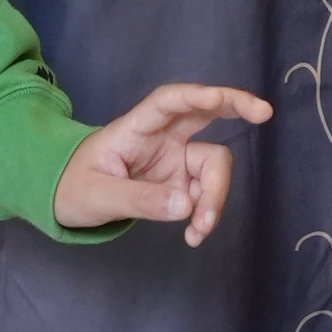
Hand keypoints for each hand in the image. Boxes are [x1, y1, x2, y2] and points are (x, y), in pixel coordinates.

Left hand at [55, 81, 271, 244]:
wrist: (67, 201)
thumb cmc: (74, 187)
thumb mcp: (99, 197)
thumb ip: (140, 200)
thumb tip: (187, 207)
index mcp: (135, 128)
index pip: (168, 102)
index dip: (196, 96)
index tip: (220, 98)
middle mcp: (161, 137)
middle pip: (205, 113)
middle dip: (235, 107)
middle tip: (265, 113)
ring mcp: (175, 159)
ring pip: (213, 164)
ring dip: (215, 196)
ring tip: (199, 230)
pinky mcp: (181, 182)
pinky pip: (206, 192)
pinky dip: (206, 213)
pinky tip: (194, 235)